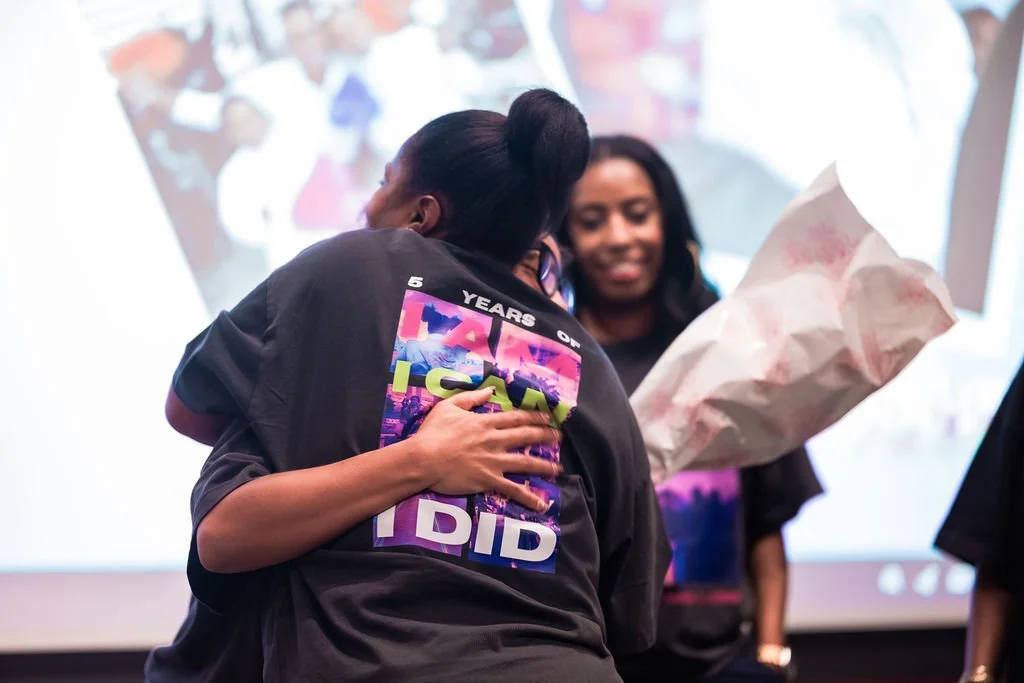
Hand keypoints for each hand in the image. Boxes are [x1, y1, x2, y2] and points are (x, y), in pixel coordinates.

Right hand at [410, 387, 561, 511]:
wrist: (423, 458)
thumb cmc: (432, 432)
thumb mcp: (449, 406)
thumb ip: (471, 397)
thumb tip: (490, 389)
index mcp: (486, 423)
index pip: (517, 418)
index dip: (534, 416)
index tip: (548, 416)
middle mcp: (494, 440)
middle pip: (526, 436)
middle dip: (545, 436)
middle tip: (559, 437)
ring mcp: (493, 461)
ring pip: (526, 463)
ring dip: (544, 465)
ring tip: (558, 468)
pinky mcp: (488, 480)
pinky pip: (513, 490)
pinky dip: (528, 497)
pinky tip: (542, 503)